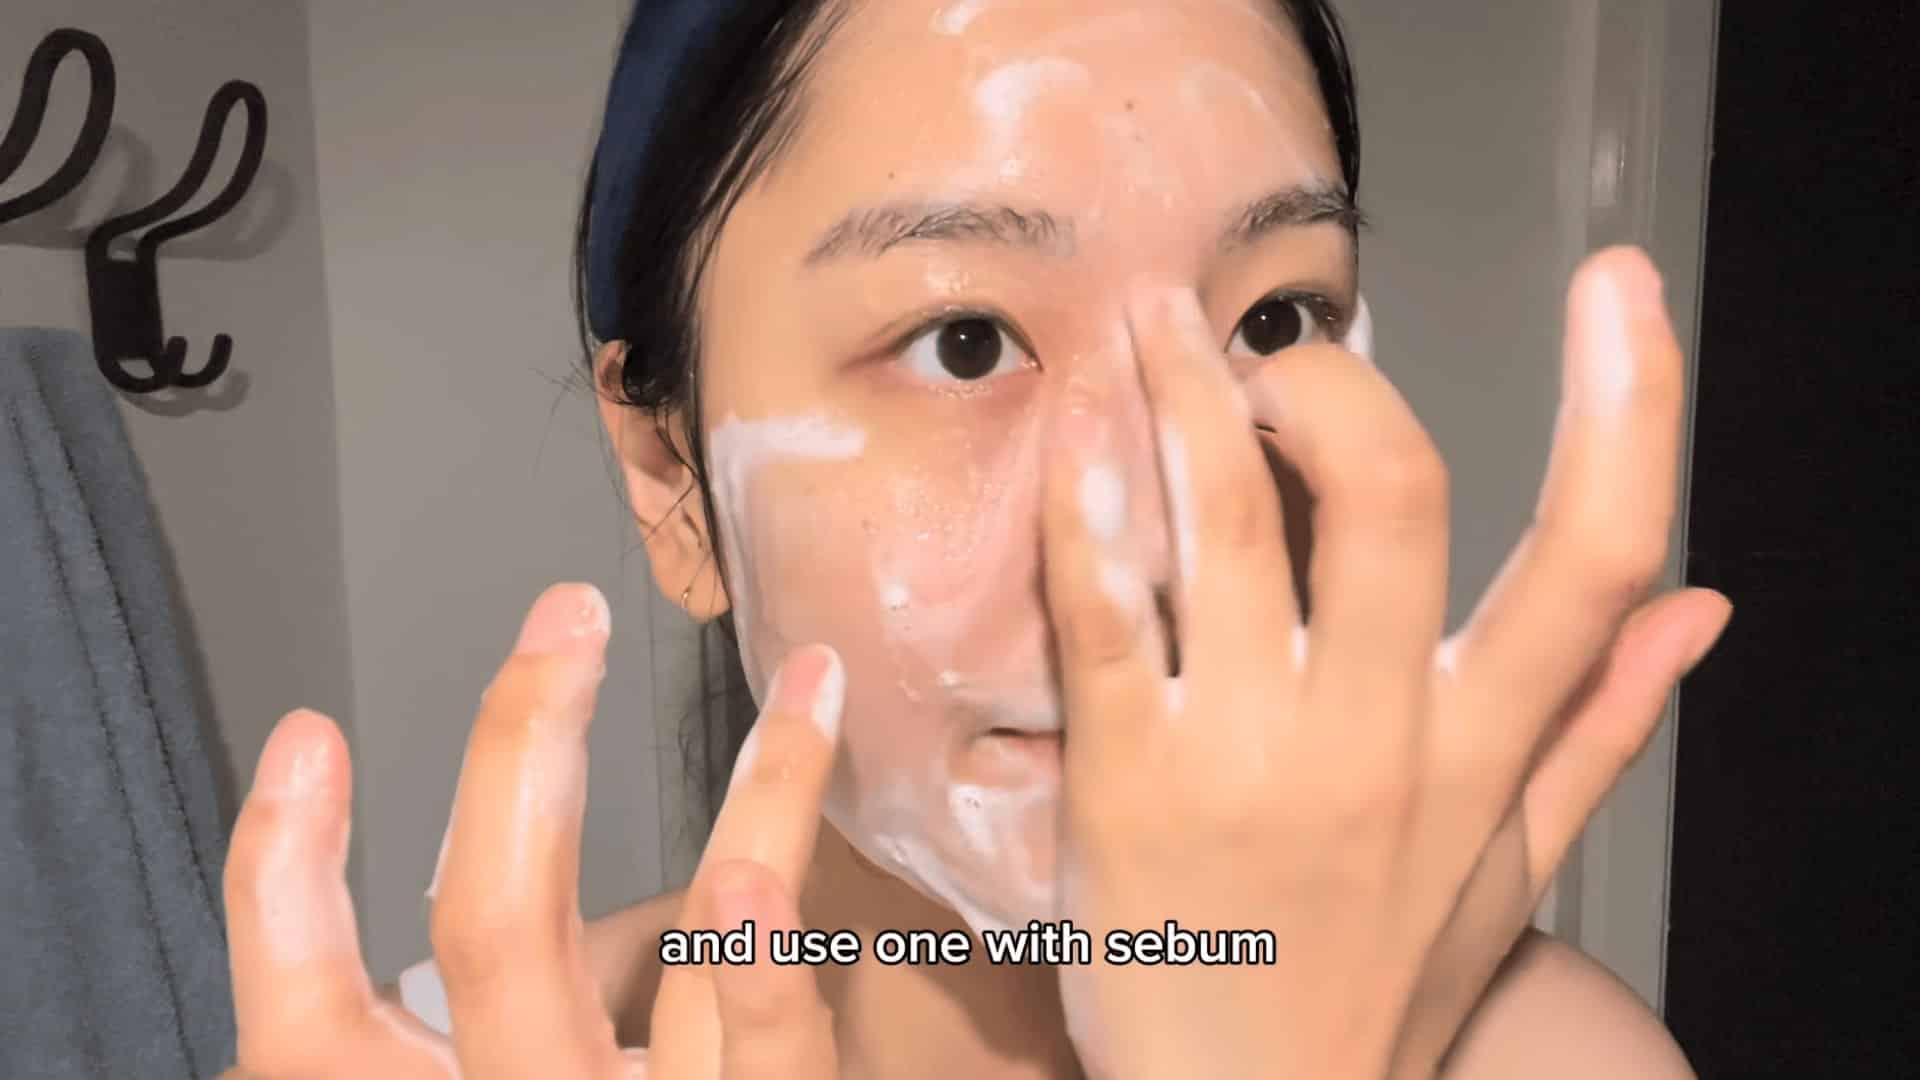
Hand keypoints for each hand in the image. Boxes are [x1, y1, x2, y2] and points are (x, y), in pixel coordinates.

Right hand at [218, 583, 843, 1078]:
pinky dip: (766, 967)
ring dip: (759, 801)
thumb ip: (431, 1046)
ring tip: (802, 687)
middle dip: (521, 754)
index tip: (309, 738)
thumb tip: (411, 947)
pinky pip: (771, 1060)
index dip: (279, 883)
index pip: (305, 1025)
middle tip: (569, 619)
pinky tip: (758, 875)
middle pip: (491, 932)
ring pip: (683, 964)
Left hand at [1039, 248, 1730, 1078]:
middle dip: (1330, 380)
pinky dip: (1089, 503)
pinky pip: (1106, 610)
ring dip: (1189, 392)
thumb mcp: (1507, 870)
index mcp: (1482, 752)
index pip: (1594, 562)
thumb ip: (1598, 729)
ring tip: (1153, 324)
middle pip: (1395, 497)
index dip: (1629, 411)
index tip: (1620, 288)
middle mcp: (1377, 742)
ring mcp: (1247, 760)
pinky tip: (1079, 431)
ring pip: (1234, 524)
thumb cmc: (1370, 985)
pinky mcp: (1126, 784)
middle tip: (1268, 339)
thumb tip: (1703, 608)